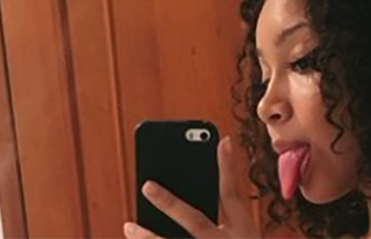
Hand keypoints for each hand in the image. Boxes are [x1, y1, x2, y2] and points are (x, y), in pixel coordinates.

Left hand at [124, 136, 259, 238]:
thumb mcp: (242, 226)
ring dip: (149, 238)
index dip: (226, 167)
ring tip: (129, 226)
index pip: (229, 194)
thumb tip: (221, 148)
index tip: (222, 141)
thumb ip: (230, 193)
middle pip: (195, 221)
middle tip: (147, 185)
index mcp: (239, 230)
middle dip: (171, 203)